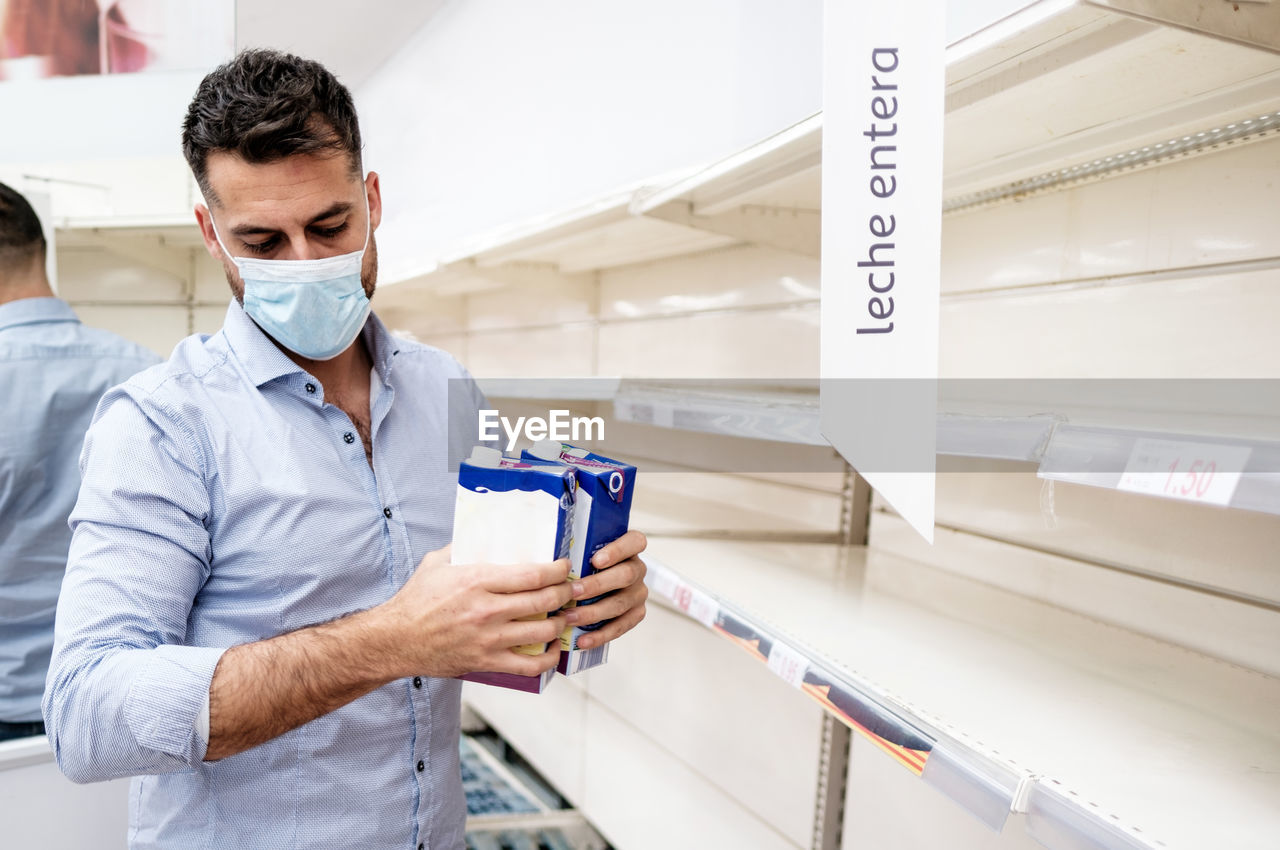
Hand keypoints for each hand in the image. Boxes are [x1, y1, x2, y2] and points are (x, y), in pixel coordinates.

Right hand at [378, 545, 574, 678]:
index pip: (532, 574)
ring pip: (542, 631)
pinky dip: (548, 658)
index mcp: (477, 581)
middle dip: (566, 594)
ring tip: (566, 615)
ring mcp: (488, 639)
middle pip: (543, 601)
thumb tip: (486, 532)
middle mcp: (486, 610)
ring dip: (561, 622)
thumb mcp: (437, 562)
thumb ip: (464, 547)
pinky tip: (553, 648)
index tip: (565, 567)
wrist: (395, 640)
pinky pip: (528, 664)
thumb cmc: (415, 600)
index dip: (557, 571)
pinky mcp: (486, 662)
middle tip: (572, 589)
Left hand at [564, 530, 648, 648]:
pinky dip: (599, 635)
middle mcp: (638, 570)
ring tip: (569, 618)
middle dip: (597, 585)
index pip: (635, 542)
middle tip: (573, 592)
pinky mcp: (636, 614)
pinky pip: (620, 627)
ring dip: (593, 612)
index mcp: (629, 548)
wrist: (592, 588)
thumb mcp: (583, 552)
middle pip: (626, 575)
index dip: (618, 550)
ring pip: (621, 604)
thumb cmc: (584, 565)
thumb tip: (551, 559)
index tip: (596, 561)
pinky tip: (582, 639)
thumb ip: (575, 553)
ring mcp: (638, 593)